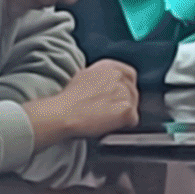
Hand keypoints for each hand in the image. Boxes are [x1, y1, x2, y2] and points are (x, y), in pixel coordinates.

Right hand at [23, 60, 138, 146]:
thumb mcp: (83, 78)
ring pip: (133, 106)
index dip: (125, 89)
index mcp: (109, 67)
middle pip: (133, 92)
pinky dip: (122, 126)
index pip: (130, 75)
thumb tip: (106, 86)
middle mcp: (119, 76)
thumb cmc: (66, 101)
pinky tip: (108, 125)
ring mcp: (124, 92)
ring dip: (121, 115)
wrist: (61, 114)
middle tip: (108, 113)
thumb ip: (100, 79)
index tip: (119, 98)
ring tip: (103, 119)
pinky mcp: (126, 109)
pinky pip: (133, 120)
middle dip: (123, 103)